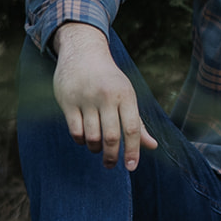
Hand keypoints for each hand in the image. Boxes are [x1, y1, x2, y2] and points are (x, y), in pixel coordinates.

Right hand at [52, 22, 158, 170]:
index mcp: (126, 95)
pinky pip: (75, 130)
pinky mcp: (68, 101)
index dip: (133, 150)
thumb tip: (152, 146)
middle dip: (112, 156)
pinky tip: (84, 138)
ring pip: (92, 136)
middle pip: (111, 136)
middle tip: (111, 165)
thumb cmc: (109, 79)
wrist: (83, 52)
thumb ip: (138, 122)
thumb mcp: (127, 95)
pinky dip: (81, 140)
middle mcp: (107, 97)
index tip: (131, 167)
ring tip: (97, 148)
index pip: (132, 128)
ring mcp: (86, 98)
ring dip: (95, 148)